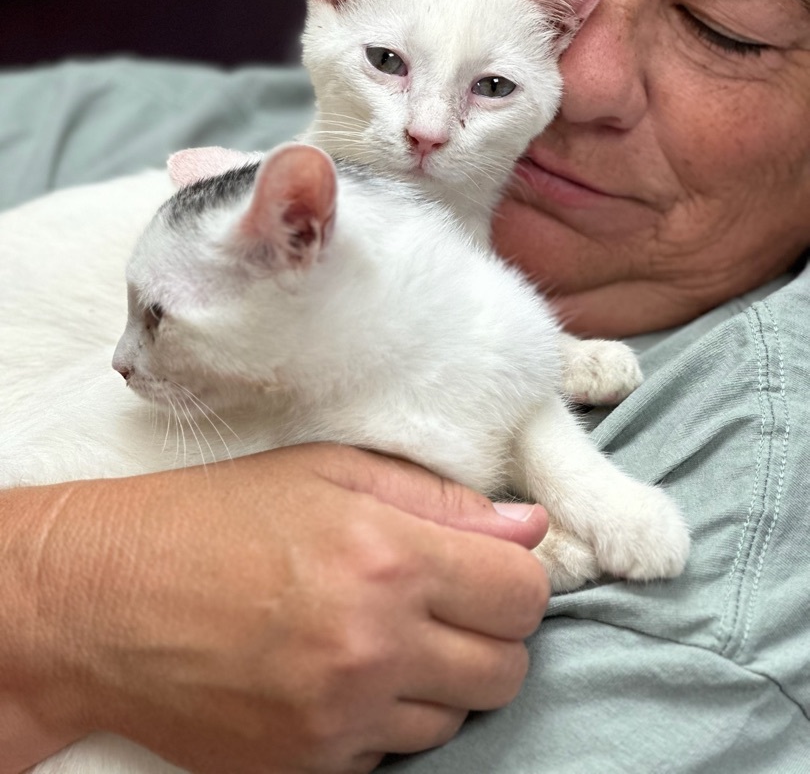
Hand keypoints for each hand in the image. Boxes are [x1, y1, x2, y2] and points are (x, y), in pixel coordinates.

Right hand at [3, 444, 548, 773]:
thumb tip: (529, 525)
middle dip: (491, 631)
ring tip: (382, 636)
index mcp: (385, 557)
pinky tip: (341, 676)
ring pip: (458, 717)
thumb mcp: (327, 472)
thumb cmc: (215, 518)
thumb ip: (438, 497)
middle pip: (507, 666)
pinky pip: (395, 756)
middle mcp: (373, 646)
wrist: (106, 601)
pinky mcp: (308, 768)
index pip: (522, 592)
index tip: (487, 565)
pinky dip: (386, 719)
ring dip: (439, 678)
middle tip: (442, 600)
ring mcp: (340, 719)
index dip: (515, 575)